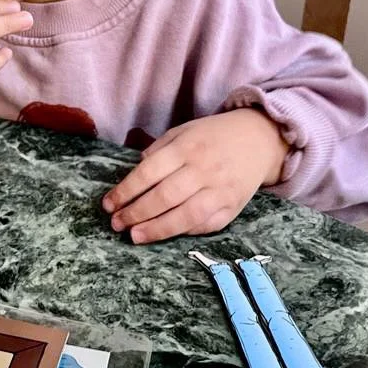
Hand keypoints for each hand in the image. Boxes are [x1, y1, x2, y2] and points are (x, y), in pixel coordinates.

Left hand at [102, 109, 289, 243]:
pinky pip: (206, 225)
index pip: (149, 172)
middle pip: (165, 196)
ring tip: (134, 236)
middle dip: (136, 213)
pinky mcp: (233, 208)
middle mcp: (204, 169)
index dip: (126, 190)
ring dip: (157, 229)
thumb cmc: (212, 136)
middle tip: (116, 224)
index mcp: (187, 147)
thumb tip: (133, 175)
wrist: (259, 139)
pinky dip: (184, 231)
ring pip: (186, 215)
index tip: (108, 204)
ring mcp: (220, 190)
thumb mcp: (182, 132)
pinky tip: (165, 234)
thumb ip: (157, 151)